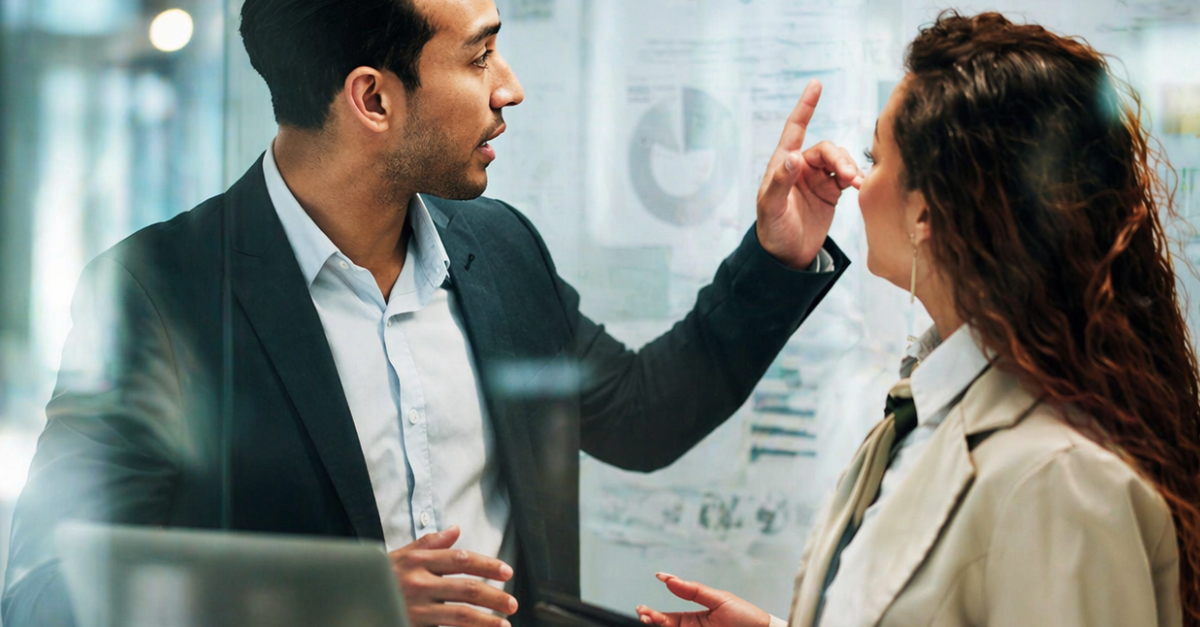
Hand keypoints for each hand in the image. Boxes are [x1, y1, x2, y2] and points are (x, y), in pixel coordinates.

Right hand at [388, 525, 518, 626]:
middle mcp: (419, 583)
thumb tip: (456, 529)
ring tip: (505, 625)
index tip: (506, 572)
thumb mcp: (401, 555)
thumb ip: (429, 543)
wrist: (347, 597)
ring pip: (459, 615)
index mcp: (419, 561)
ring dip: (486, 621)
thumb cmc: (378, 577)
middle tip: (513, 602)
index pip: (461, 560)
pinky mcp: (410, 624)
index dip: (487, 565)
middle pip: (466, 588)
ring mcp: (415, 608)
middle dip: (494, 596)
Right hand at [635, 573, 770, 626]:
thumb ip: (693, 590)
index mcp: (696, 618)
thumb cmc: (747, 617)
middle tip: (644, 616)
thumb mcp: (719, 599)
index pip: (669, 618)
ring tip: (652, 621)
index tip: (642, 609)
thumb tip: (668, 578)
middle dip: (652, 622)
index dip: (654, 615)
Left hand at [756, 80, 862, 268]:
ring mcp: (817, 179)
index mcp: (782, 164)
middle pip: (826, 149)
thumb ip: (780, 182)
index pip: (795, 128)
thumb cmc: (772, 231)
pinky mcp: (830, 192)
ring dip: (850, 167)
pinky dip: (856, 177)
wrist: (787, 257)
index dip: (806, 106)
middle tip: (850, 177)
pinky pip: (847, 175)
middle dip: (840, 158)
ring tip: (856, 184)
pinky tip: (860, 186)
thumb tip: (793, 156)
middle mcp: (800, 167)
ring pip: (839, 160)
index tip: (816, 84)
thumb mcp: (771, 208)